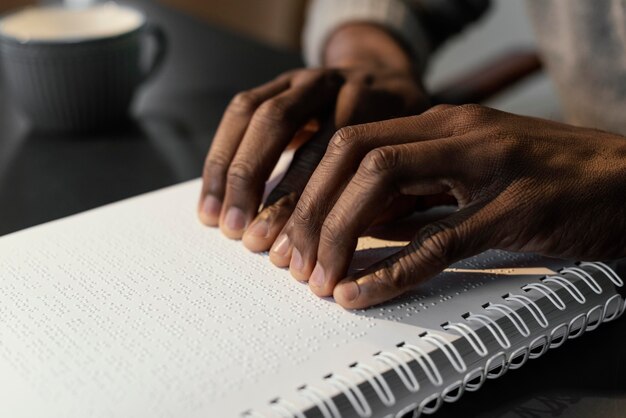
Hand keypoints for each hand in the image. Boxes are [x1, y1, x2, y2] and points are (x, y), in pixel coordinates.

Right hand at [197, 24, 429, 249]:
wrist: (384, 73)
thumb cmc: (398, 131)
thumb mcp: (409, 158)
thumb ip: (386, 194)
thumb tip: (343, 245)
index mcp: (373, 100)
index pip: (337, 154)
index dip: (316, 208)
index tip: (303, 255)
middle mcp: (334, 82)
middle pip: (288, 126)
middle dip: (263, 187)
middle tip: (252, 240)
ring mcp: (303, 78)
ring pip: (257, 115)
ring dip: (233, 172)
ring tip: (218, 220)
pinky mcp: (278, 83)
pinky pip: (241, 111)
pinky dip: (222, 153)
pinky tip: (213, 191)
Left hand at [269, 104, 625, 307]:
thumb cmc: (550, 178)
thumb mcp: (472, 174)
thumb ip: (418, 193)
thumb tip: (361, 223)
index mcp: (444, 124)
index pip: (350, 142)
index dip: (311, 187)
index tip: (293, 229)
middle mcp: (458, 133)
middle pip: (354, 156)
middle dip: (312, 210)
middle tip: (294, 258)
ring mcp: (489, 166)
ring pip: (383, 183)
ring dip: (340, 234)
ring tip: (320, 277)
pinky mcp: (519, 208)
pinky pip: (440, 239)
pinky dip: (392, 270)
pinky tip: (362, 292)